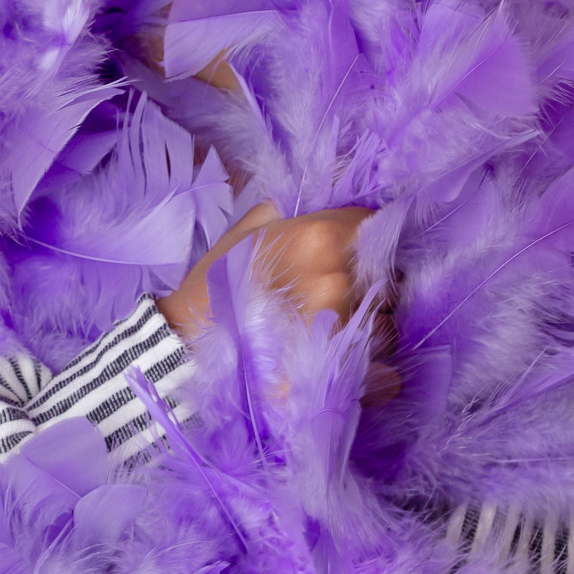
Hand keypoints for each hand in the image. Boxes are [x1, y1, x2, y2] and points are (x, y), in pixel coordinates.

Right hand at [158, 202, 397, 402]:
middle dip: (369, 287)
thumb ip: (286, 213)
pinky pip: (386, 373)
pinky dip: (374, 373)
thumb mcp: (244, 234)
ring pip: (388, 326)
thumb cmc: (214, 288)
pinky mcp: (344, 376)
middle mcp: (339, 281)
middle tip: (336, 299)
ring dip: (370, 330)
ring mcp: (344, 330)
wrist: (185, 349)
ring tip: (334, 336)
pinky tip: (345, 368)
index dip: (365, 239)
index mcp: (320, 239)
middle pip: (387, 279)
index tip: (352, 252)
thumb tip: (314, 198)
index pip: (374, 227)